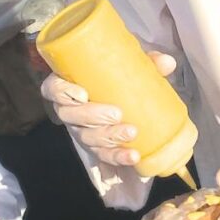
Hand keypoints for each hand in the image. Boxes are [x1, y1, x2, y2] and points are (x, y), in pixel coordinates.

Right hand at [41, 52, 176, 167]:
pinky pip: (103, 155)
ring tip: (131, 133)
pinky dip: (118, 157)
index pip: (52, 88)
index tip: (82, 93)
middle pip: (70, 116)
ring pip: (86, 138)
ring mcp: (80, 131)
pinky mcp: (95, 147)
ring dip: (108, 137)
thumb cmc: (117, 76)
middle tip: (116, 113)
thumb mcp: (128, 65)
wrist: (124, 96)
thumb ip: (147, 61)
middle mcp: (68, 110)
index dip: (62, 92)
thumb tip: (167, 62)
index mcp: (68, 85)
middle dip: (92, 116)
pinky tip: (134, 156)